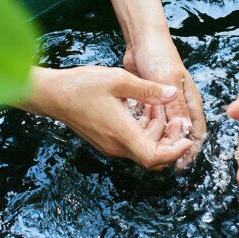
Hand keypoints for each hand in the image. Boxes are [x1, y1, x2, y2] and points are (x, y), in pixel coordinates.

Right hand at [27, 66, 193, 169]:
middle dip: (169, 137)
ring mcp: (109, 145)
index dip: (175, 152)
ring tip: (157, 104)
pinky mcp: (105, 140)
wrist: (51, 94)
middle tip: (175, 117)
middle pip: (152, 154)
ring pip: (142, 147)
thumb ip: (148, 90)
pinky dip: (143, 128)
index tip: (187, 139)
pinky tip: (142, 107)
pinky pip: (131, 141)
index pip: (154, 157)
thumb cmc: (82, 85)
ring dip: (156, 130)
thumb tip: (172, 94)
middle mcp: (116, 145)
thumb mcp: (119, 80)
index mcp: (122, 133)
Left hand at [124, 32, 206, 168]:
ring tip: (144, 148)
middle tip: (157, 159)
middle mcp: (180, 106)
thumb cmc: (160, 56)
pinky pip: (149, 122)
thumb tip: (184, 130)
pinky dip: (144, 128)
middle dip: (169, 147)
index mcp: (191, 102)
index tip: (179, 164)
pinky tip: (134, 133)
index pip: (196, 133)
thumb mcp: (169, 80)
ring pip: (162, 130)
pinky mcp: (150, 103)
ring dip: (155, 138)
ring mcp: (165, 105)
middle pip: (178, 135)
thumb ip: (176, 104)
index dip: (190, 149)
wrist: (142, 40)